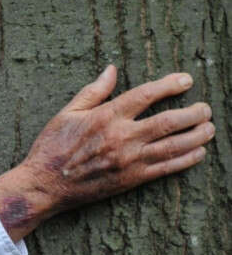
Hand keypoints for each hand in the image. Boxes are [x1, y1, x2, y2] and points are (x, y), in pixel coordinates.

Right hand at [0, 65, 213, 240]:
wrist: (44, 184)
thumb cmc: (51, 147)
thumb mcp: (66, 113)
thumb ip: (93, 91)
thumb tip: (111, 69)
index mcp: (105, 116)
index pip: (145, 95)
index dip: (169, 85)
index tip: (186, 80)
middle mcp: (121, 137)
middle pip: (168, 121)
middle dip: (193, 113)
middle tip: (205, 108)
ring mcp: (129, 160)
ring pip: (173, 145)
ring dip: (196, 135)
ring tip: (209, 128)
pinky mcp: (131, 179)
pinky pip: (166, 168)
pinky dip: (186, 160)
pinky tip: (198, 153)